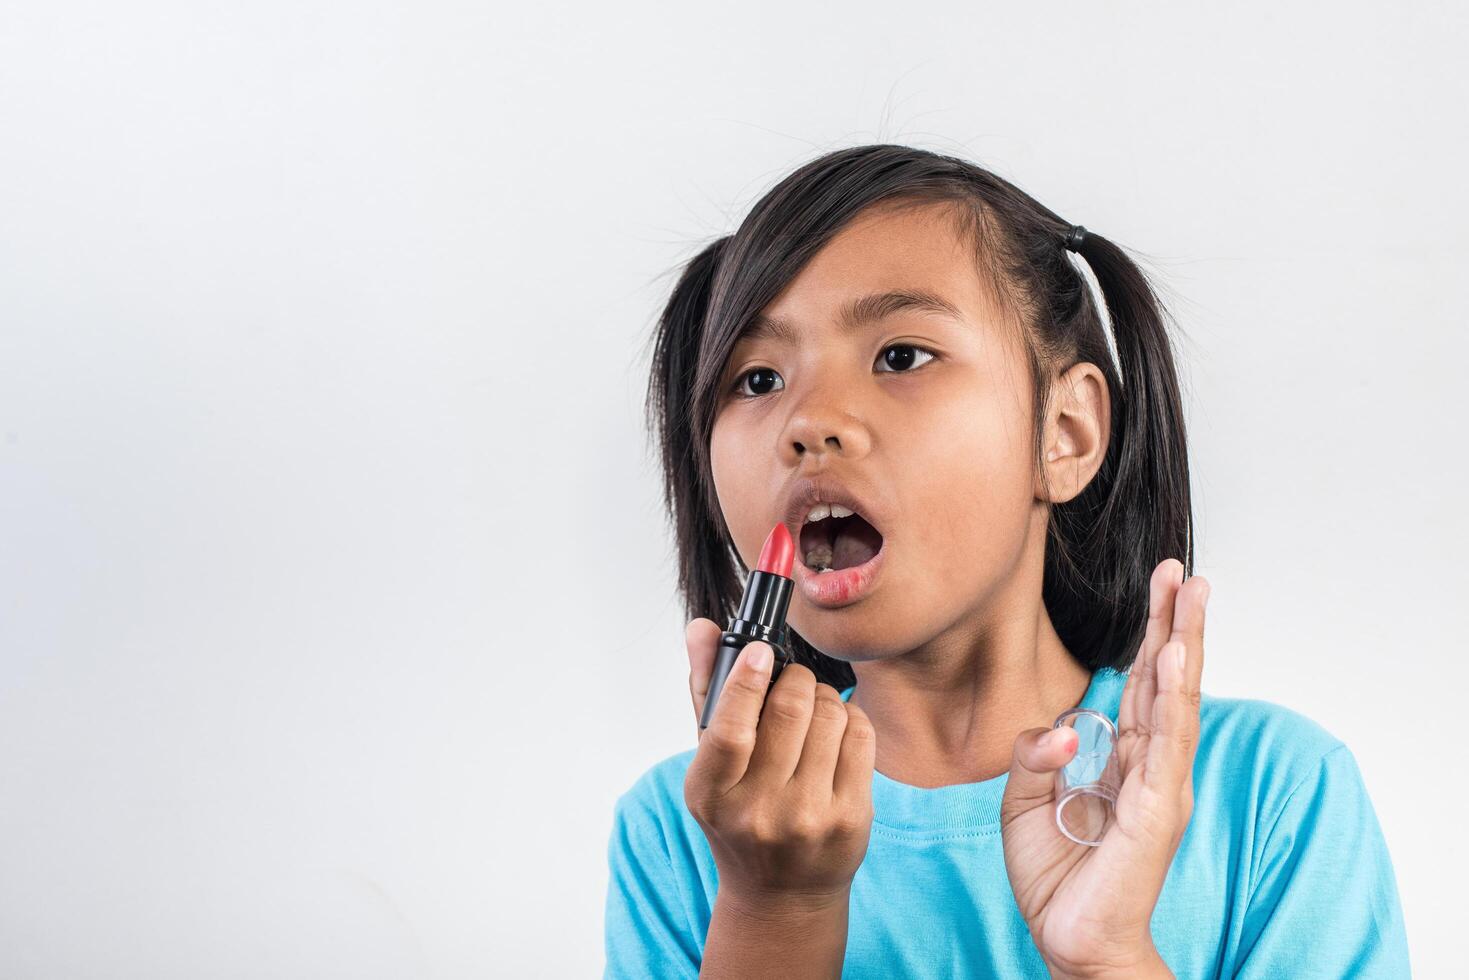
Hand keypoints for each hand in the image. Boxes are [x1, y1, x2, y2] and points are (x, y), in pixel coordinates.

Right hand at [682, 618, 875, 901]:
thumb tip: (701, 626)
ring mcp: (810, 817)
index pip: (730, 730)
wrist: (781, 895)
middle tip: (791, 679)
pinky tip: (835, 731)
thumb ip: (705, 692)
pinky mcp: (852, 818)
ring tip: (812, 709)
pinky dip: (850, 717)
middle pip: (790, 710)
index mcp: (712, 794)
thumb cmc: (739, 817)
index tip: (759, 651)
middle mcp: (759, 811)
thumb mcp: (710, 765)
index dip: (747, 680)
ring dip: (824, 696)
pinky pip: (860, 736)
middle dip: (795, 678)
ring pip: (830, 716)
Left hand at [999, 560, 1208, 978]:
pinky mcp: (1156, 809)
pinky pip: (1165, 742)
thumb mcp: (1023, 801)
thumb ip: (1035, 751)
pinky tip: (1174, 657)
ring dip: (1183, 643)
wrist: (1071, 940)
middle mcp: (1150, 766)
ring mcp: (1160, 785)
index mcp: (1122, 760)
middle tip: (1184, 570)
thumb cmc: (1057, 876)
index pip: (1140, 684)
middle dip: (1175, 622)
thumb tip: (1064, 725)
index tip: (1161, 585)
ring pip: (1176, 699)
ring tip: (1190, 594)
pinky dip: (1171, 696)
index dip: (1150, 634)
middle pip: (1166, 680)